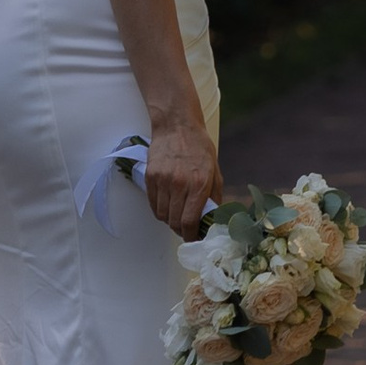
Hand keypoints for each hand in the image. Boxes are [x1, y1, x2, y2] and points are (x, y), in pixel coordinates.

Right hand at [134, 114, 217, 238]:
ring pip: (162, 215)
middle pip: (174, 221)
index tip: (193, 238)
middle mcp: (179, 184)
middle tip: (185, 229)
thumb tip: (213, 218)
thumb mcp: (214, 171)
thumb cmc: (198, 147)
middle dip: (180, 230)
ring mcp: (162, 180)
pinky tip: (167, 205)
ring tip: (176, 215)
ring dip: (169, 220)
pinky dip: (159, 209)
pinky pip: (152, 203)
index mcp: (199, 184)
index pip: (190, 221)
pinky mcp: (150, 176)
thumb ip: (214, 196)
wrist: (177, 125)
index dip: (190, 235)